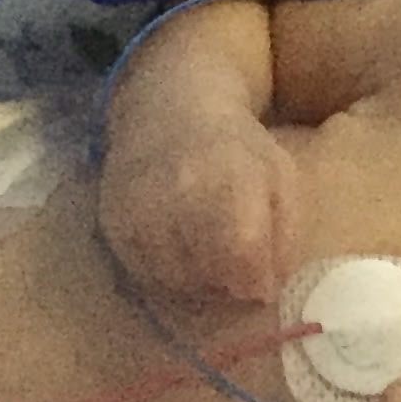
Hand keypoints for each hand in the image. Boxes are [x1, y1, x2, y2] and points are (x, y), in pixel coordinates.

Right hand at [97, 116, 300, 305]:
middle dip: (228, 284)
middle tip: (233, 267)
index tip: (259, 280)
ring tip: (206, 255)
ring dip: (196, 283)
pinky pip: (144, 274)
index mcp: (233, 181)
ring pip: (175, 281)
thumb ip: (285, 236)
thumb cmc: (237, 148)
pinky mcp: (116, 221)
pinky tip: (177, 248)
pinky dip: (164, 273)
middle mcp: (183, 194)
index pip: (243, 254)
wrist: (170, 111)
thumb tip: (268, 290)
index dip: (255, 280)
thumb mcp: (280, 177)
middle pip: (209, 276)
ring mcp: (144, 209)